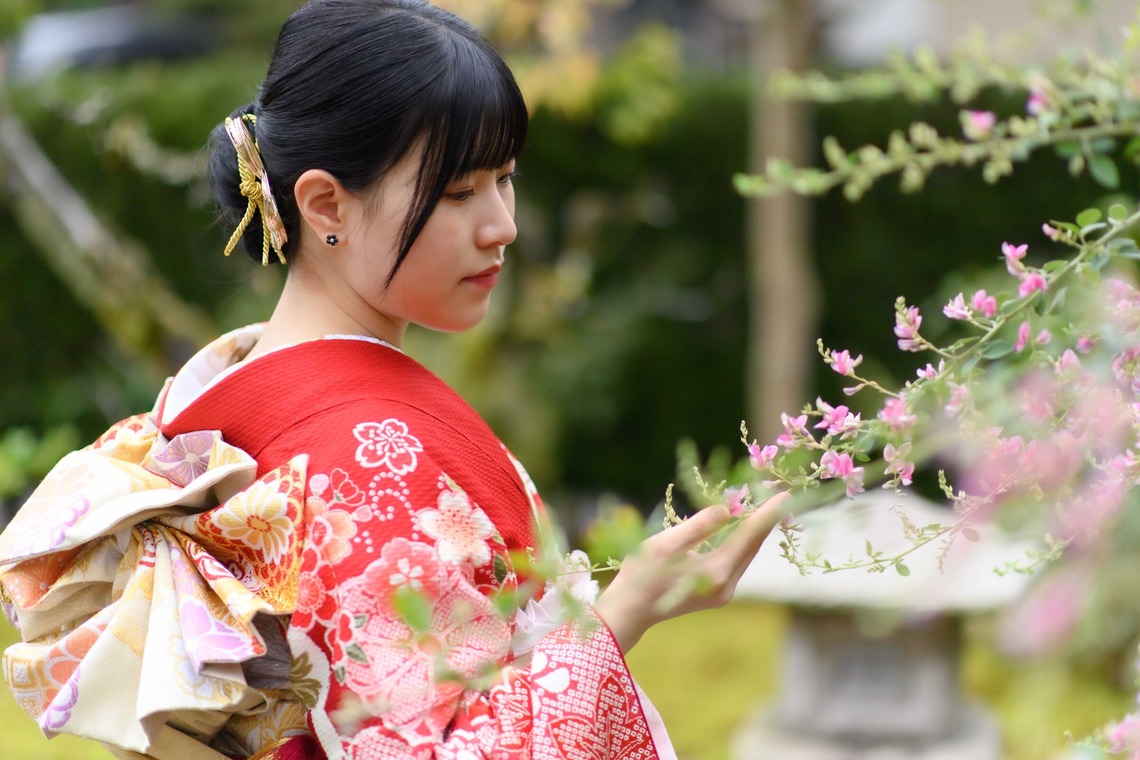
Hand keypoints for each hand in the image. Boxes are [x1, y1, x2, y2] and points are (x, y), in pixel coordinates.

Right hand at [593, 492, 787, 652]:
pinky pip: (736, 562)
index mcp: (715, 572)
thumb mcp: (666, 544)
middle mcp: (725, 585)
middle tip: (780, 495)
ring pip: (746, 555)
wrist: (630, 610)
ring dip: (755, 532)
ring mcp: (722, 593)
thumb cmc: (641, 574)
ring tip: (766, 507)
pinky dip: (741, 543)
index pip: (748, 537)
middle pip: (752, 547)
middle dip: (766, 520)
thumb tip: (728, 509)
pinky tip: (743, 528)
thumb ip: (700, 526)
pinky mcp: (716, 593)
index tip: (785, 496)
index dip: (766, 514)